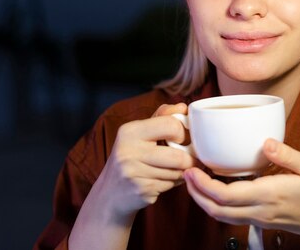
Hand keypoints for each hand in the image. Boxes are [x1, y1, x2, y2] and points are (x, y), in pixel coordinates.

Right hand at [93, 103, 198, 218]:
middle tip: (191, 158)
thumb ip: (162, 117)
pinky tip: (167, 180)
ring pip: (176, 172)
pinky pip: (171, 185)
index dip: (183, 133)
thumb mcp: (140, 132)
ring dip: (183, 172)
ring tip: (177, 169)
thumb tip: (183, 107)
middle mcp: (129, 151)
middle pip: (178, 156)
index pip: (171, 125)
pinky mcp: (141, 191)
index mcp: (130, 131)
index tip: (183, 139)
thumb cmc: (130, 156)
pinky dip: (174, 183)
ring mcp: (134, 173)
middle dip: (190, 159)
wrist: (109, 193)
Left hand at [184, 139, 299, 248]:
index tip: (191, 169)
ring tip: (194, 180)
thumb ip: (288, 155)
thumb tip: (265, 142)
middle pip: (217, 210)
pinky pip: (233, 216)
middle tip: (184, 172)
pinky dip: (217, 205)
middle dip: (195, 194)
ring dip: (203, 201)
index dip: (203, 185)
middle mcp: (261, 210)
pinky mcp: (264, 220)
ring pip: (222, 216)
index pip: (227, 195)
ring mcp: (261, 218)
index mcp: (270, 195)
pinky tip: (216, 188)